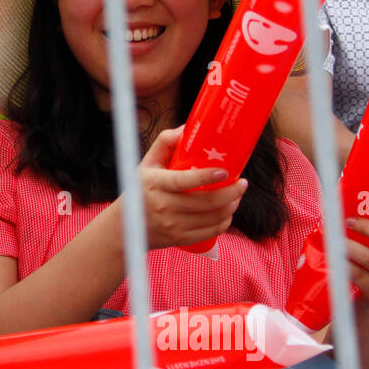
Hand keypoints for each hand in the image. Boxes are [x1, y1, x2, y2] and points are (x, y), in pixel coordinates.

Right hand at [139, 126, 246, 249]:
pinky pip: (210, 232)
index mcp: (155, 184)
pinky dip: (224, 221)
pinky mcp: (180, 239)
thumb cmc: (139, 190)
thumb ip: (164, 143)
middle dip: (231, 192)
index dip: (206, 176)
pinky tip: (227, 212)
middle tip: (242, 183)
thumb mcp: (146, 164)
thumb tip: (186, 130)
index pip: (184, 181)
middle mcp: (164, 206)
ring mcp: (173, 225)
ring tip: (237, 195)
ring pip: (213, 217)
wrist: (126, 226)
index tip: (225, 172)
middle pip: (206, 202)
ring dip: (231, 206)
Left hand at [345, 174, 368, 306]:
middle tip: (347, 221)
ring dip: (349, 248)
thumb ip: (366, 217)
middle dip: (368, 228)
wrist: (361, 294)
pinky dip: (344, 266)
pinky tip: (335, 262)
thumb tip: (341, 188)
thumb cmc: (363, 256)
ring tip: (333, 241)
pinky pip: (359, 276)